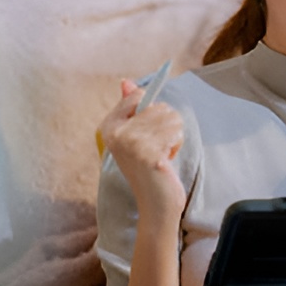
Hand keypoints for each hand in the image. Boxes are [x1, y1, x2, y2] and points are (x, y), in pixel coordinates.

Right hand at [99, 79, 186, 220]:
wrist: (154, 204)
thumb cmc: (147, 168)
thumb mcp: (134, 136)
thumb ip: (130, 108)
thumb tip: (126, 81)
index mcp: (108, 126)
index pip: (137, 95)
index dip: (151, 112)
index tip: (146, 133)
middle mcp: (116, 133)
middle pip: (159, 106)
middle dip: (166, 125)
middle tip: (156, 148)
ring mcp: (131, 143)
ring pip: (171, 117)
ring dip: (173, 136)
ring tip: (161, 153)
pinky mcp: (149, 153)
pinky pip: (176, 132)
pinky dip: (177, 145)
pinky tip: (166, 160)